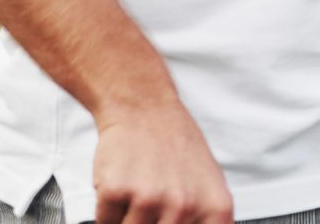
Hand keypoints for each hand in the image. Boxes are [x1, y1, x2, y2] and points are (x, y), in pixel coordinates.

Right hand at [92, 99, 233, 223]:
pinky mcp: (116, 192)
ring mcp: (150, 200)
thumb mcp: (209, 185)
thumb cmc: (175, 145)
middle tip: (150, 200)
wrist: (143, 107)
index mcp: (215, 209)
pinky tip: (122, 184)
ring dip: (127, 219)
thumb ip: (204, 220)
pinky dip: (108, 211)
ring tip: (137, 193)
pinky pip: (105, 221)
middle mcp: (184, 207)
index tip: (166, 220)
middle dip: (150, 223)